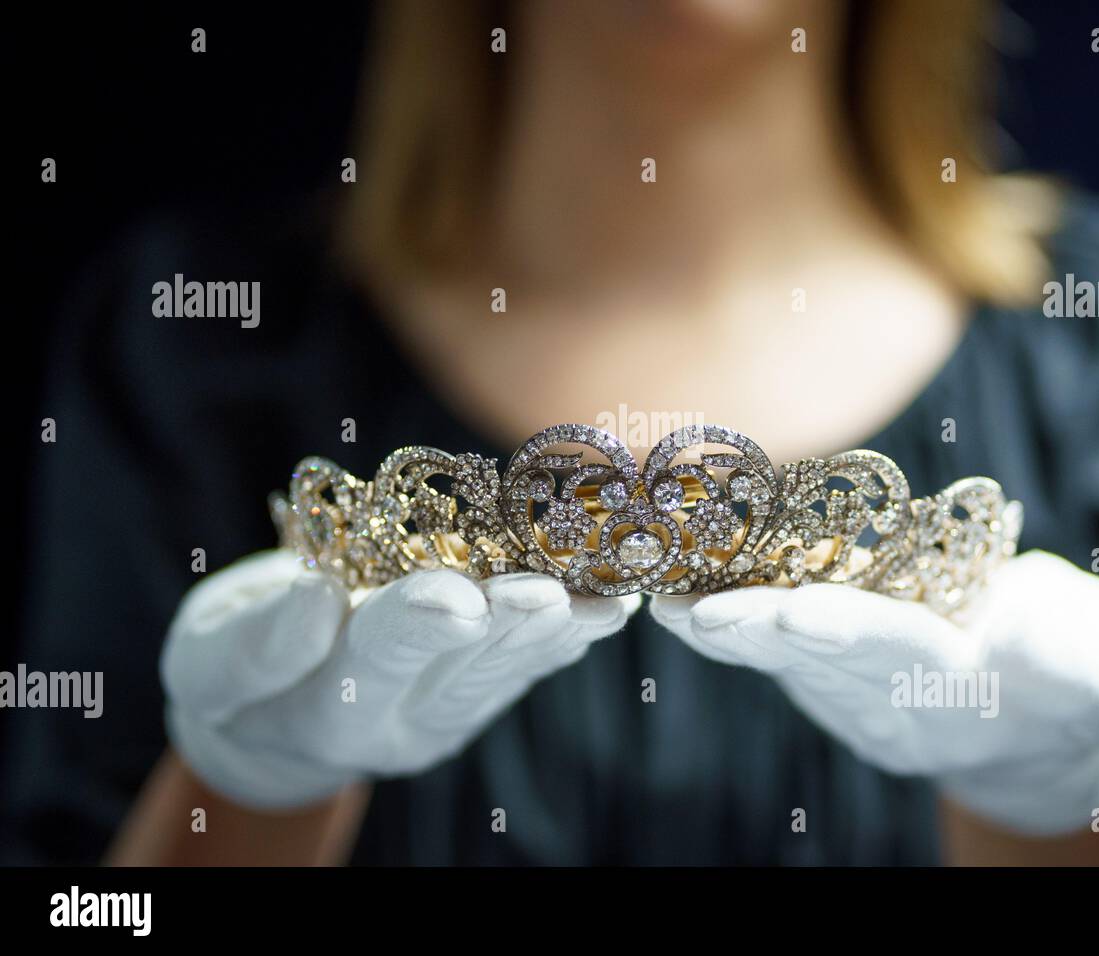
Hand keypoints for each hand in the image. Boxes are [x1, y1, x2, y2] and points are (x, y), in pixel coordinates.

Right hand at [162, 550, 636, 808]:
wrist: (271, 718)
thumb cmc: (230, 675)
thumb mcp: (209, 661)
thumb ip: (258, 645)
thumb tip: (319, 600)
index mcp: (328, 705)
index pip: (377, 658)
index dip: (418, 623)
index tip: (460, 595)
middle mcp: (403, 718)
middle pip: (464, 666)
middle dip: (509, 622)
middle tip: (552, 592)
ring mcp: (449, 712)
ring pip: (510, 668)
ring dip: (560, 628)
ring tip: (609, 596)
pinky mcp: (478, 695)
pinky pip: (528, 666)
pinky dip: (569, 634)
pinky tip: (611, 605)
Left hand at [651, 551, 1098, 834]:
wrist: (1044, 723)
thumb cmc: (1089, 682)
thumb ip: (1072, 653)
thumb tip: (1014, 619)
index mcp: (958, 692)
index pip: (898, 657)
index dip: (849, 631)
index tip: (796, 612)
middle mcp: (889, 695)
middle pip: (814, 658)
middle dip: (753, 630)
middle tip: (689, 609)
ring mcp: (854, 683)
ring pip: (779, 650)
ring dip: (719, 623)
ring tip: (659, 595)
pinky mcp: (833, 658)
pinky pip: (775, 634)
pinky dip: (727, 611)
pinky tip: (679, 584)